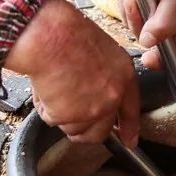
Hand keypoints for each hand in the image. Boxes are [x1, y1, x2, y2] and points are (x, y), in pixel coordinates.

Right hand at [5, 0, 138, 145]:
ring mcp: (92, 111)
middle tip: (69, 113)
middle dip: (84, 128)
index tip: (129, 142)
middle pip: (100, 132)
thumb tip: (95, 91)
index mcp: (124, 77)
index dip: (129, 128)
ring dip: (61, 115)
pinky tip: (45, 87)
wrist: (51, 36)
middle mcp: (112, 98)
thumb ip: (104, 76)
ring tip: (54, 87)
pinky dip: (45, 108)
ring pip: (74, 129)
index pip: (130, 110)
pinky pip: (53, 120)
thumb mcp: (102, 51)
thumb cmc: (70, 34)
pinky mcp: (69, 117)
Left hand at [121, 0, 175, 70]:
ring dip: (131, 9)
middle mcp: (170, 19)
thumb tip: (150, 43)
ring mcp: (155, 7)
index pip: (174, 54)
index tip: (148, 59)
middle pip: (148, 39)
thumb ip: (166, 21)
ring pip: (134, 23)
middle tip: (139, 4)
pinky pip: (127, 7)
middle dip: (140, 22)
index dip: (161, 59)